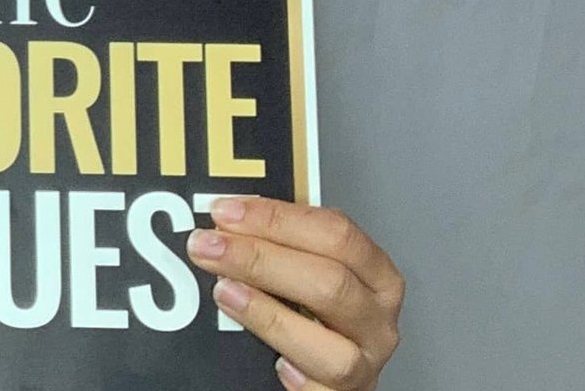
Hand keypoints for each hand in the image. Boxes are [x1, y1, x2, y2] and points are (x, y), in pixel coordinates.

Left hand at [186, 196, 403, 389]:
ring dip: (269, 315)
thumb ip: (279, 244)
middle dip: (260, 259)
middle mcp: (376, 319)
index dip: (277, 219)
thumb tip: (225, 220)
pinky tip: (271, 360)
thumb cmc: (315, 312)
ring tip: (224, 293)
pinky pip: (320, 390)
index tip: (226, 211)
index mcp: (375, 274)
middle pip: (330, 282)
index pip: (335, 234)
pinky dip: (295, 376)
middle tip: (208, 247)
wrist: (327, 372)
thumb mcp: (307, 269)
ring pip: (331, 344)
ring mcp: (364, 364)